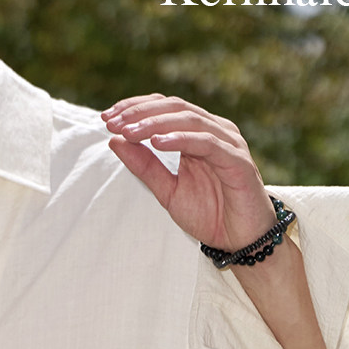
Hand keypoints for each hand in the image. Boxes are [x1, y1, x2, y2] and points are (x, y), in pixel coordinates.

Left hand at [102, 94, 276, 251]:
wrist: (241, 241)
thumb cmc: (210, 215)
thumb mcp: (167, 191)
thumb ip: (144, 166)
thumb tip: (115, 139)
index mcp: (197, 134)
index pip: (164, 108)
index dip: (135, 108)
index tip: (107, 118)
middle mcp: (214, 131)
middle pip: (174, 107)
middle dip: (140, 113)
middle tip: (112, 121)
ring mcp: (228, 143)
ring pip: (189, 120)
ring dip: (155, 124)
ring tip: (129, 131)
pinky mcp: (237, 161)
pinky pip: (207, 143)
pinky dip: (181, 140)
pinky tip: (158, 142)